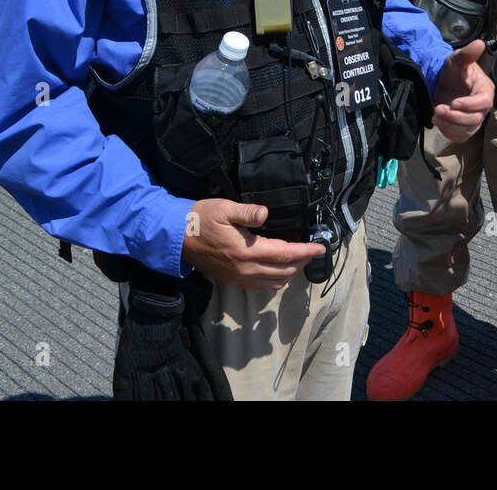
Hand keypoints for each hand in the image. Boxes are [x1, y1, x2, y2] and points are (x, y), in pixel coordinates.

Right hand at [182, 199, 324, 292]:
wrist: (175, 237)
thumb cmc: (201, 219)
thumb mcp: (224, 208)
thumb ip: (247, 212)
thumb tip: (265, 213)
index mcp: (246, 251)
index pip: (285, 254)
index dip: (306, 252)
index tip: (321, 248)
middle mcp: (245, 269)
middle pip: (284, 270)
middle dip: (302, 262)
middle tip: (313, 251)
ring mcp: (238, 277)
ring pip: (274, 282)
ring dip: (290, 272)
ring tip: (300, 260)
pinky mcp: (232, 280)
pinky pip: (260, 288)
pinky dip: (275, 282)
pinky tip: (279, 273)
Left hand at [432, 39, 494, 142]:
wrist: (441, 81)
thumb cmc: (452, 70)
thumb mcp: (457, 59)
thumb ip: (468, 54)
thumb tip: (480, 43)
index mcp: (485, 90)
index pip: (483, 102)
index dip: (469, 105)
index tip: (453, 102)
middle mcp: (482, 107)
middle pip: (475, 120)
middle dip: (456, 117)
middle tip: (438, 108)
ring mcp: (473, 119)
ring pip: (467, 130)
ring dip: (450, 126)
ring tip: (435, 115)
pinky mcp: (463, 128)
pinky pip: (460, 137)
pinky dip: (449, 133)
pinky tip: (438, 122)